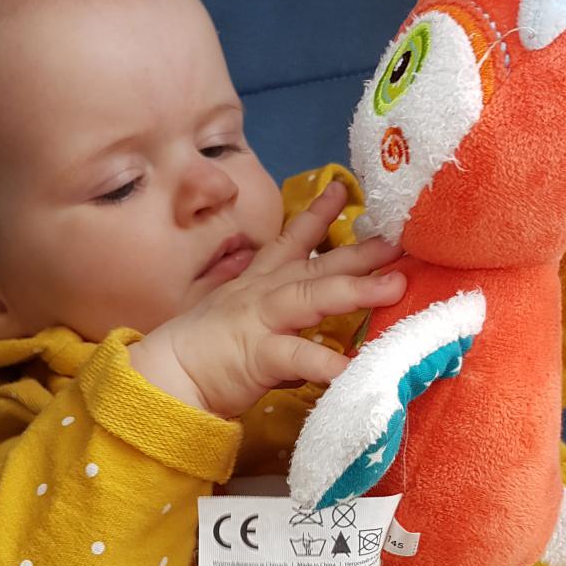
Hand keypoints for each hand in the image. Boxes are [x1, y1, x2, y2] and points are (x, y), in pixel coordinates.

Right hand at [129, 180, 405, 417]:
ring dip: (356, 290)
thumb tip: (318, 340)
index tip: (344, 189)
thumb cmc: (203, 352)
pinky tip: (352, 368)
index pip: (292, 241)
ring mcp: (261, 320)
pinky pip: (298, 357)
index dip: (320, 215)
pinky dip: (325, 362)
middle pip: (317, 266)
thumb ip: (283, 328)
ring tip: (395, 286)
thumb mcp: (243, 326)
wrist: (165, 376)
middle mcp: (263, 293)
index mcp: (258, 283)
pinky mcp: (259, 355)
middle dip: (360, 252)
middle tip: (399, 240)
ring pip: (313, 298)